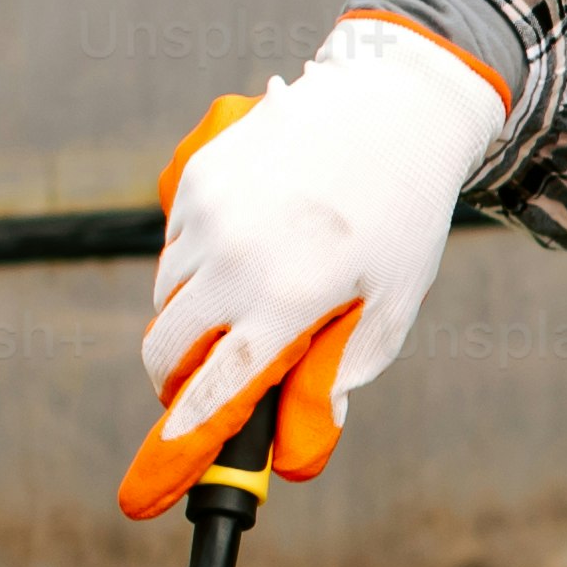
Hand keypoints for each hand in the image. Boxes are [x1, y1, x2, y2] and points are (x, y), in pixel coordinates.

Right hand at [124, 16, 508, 517]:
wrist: (393, 107)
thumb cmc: (402, 216)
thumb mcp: (394, 302)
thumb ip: (345, 369)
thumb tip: (306, 429)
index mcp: (289, 296)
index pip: (218, 382)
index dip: (186, 429)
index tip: (164, 459)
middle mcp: (237, 256)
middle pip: (166, 344)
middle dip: (171, 377)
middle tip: (192, 387)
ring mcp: (209, 212)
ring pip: (168, 294)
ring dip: (188, 316)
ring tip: (243, 302)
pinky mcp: (197, 177)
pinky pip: (174, 242)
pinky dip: (194, 261)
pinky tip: (245, 246)